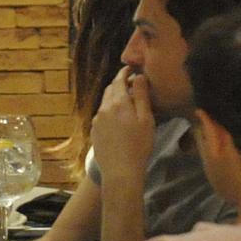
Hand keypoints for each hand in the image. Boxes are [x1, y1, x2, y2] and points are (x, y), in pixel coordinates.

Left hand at [91, 66, 154, 181]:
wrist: (120, 171)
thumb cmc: (139, 145)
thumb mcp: (146, 119)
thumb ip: (141, 96)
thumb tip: (138, 76)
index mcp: (118, 103)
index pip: (119, 80)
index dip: (125, 72)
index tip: (131, 68)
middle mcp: (104, 108)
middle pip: (110, 90)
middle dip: (120, 84)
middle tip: (132, 85)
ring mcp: (97, 120)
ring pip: (106, 102)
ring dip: (115, 98)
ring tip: (127, 102)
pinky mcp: (94, 131)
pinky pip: (103, 115)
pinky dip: (111, 110)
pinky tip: (119, 120)